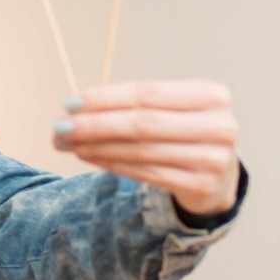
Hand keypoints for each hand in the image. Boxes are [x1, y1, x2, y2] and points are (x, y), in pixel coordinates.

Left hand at [52, 80, 240, 218]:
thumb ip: (131, 103)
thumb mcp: (169, 108)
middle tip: (59, 126)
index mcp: (211, 95)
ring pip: (140, 150)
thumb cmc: (182, 130)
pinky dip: (110, 163)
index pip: (148, 93)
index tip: (70, 103)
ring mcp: (214, 159)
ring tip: (65, 142)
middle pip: (143, 123)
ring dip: (95, 146)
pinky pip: (145, 173)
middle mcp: (219, 126)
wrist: (220, 174)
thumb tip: (75, 107)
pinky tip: (87, 156)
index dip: (106, 98)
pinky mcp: (202, 185)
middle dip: (95, 125)